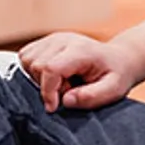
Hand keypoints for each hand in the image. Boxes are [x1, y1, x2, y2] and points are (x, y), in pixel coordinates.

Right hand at [18, 30, 144, 111]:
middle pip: (36, 65)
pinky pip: (26, 57)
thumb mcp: (113, 90)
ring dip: (39, 78)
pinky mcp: (46, 41)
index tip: (55, 107)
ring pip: (27, 60)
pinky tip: (54, 76)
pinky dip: (34, 71)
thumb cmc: (116, 75)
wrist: (118, 59)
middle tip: (68, 90)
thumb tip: (66, 101)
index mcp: (80, 50)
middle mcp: (64, 39)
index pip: (50, 68)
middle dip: (47, 85)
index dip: (48, 91)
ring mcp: (53, 38)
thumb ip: (91, 97)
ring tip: (62, 82)